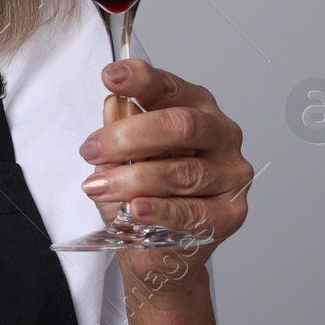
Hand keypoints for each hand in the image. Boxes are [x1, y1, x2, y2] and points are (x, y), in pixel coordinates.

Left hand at [77, 59, 253, 293]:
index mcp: (195, 107)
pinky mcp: (231, 213)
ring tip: (100, 186)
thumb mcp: (122, 155)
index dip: (140, 79)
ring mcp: (230, 174)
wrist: (160, 247)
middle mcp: (221, 134)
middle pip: (181, 126)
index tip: (112, 77)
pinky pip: (192, 211)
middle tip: (92, 150)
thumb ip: (120, 128)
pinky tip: (137, 208)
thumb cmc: (144, 191)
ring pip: (182, 171)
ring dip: (134, 178)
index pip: (169, 87)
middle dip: (129, 136)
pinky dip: (160, 210)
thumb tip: (114, 104)